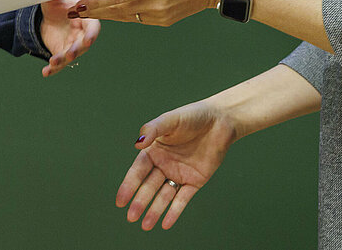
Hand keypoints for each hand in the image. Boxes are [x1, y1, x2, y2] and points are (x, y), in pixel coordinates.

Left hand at [38, 0, 98, 76]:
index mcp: (85, 19)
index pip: (93, 27)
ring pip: (70, 56)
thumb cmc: (58, 5)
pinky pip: (59, 64)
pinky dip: (53, 69)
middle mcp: (82, 35)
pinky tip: (45, 72)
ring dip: (63, 60)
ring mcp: (73, 46)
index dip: (91, 34)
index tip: (88, 39)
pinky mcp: (62, 54)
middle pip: (83, 45)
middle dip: (77, 50)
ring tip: (53, 62)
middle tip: (70, 54)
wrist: (48, 18)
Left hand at [76, 0, 233, 25]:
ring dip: (105, 13)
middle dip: (93, 9)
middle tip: (73, 9)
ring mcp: (160, 16)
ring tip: (85, 9)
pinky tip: (110, 8)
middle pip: (117, 10)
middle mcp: (156, 5)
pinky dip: (121, 13)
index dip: (95, 1)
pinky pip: (136, 18)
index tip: (78, 3)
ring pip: (125, 16)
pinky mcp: (163, 21)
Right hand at [117, 100, 238, 230]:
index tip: (120, 201)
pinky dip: (174, 211)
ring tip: (146, 225)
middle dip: (140, 201)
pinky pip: (182, 199)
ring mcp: (179, 174)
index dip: (128, 186)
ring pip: (164, 196)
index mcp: (154, 150)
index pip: (138, 171)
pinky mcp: (195, 181)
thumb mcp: (171, 120)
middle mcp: (164, 164)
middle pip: (149, 186)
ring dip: (155, 210)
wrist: (221, 120)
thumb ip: (153, 130)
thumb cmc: (193, 116)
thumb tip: (137, 144)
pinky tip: (165, 224)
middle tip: (131, 217)